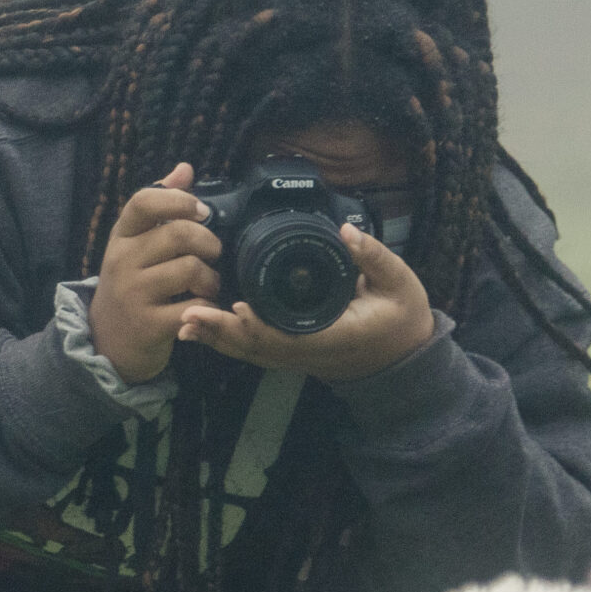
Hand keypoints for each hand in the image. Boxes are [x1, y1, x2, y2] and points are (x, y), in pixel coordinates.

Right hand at [90, 163, 222, 382]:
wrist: (106, 343)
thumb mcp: (135, 245)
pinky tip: (204, 307)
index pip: (143, 201)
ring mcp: (134, 294)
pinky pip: (194, 306)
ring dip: (211, 278)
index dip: (179, 200)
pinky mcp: (148, 325)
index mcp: (121, 236)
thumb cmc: (130, 286)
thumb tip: (185, 168)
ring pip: (190, 269)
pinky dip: (208, 307)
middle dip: (208, 242)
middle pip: (178, 234)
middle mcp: (122, 261)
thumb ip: (160, 206)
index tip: (201, 211)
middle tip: (214, 254)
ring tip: (209, 285)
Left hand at [177, 224, 435, 382]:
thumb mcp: (399, 284)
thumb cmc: (402, 320)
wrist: (405, 360)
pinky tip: (204, 327)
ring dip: (218, 338)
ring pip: (250, 352)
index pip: (286, 336)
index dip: (257, 326)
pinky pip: (254, 349)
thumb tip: (347, 232)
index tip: (234, 308)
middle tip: (188, 315)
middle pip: (256, 347)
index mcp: (331, 336)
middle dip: (221, 332)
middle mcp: (307, 351)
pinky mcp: (291, 352)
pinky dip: (228, 339)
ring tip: (185, 321)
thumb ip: (374, 257)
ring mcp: (297, 356)